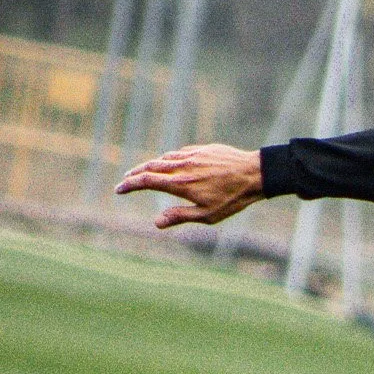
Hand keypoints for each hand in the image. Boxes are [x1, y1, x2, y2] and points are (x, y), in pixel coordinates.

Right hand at [115, 143, 264, 228]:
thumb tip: (156, 223)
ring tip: (143, 171)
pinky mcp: (202, 149)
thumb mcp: (207, 215)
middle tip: (126, 180)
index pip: (147, 181)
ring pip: (165, 158)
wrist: (254, 174)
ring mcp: (192, 155)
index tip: (119, 189)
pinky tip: (169, 163)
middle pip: (151, 166)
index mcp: (181, 184)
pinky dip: (169, 159)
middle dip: (135, 173)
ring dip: (150, 165)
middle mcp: (183, 166)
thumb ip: (180, 216)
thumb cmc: (233, 198)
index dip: (130, 185)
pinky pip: (179, 153)